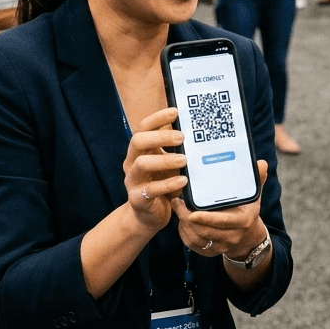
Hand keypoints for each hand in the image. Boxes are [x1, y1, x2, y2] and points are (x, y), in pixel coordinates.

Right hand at [124, 108, 188, 234]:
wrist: (149, 217)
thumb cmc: (161, 186)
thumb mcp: (168, 165)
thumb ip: (175, 151)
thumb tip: (198, 132)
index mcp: (139, 151)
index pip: (143, 128)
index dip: (158, 118)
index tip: (176, 112)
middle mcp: (131, 162)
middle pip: (138, 141)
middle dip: (160, 136)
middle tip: (182, 137)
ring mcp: (132, 181)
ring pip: (142, 163)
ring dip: (165, 159)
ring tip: (184, 159)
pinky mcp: (138, 199)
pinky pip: (151, 189)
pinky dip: (168, 184)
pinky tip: (183, 181)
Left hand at [173, 160, 268, 257]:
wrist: (247, 233)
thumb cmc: (246, 208)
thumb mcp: (253, 193)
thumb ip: (256, 178)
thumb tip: (262, 163)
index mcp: (243, 220)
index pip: (223, 221)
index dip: (206, 218)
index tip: (192, 213)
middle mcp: (233, 236)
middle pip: (206, 231)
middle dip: (188, 217)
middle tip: (177, 201)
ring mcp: (222, 246)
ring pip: (197, 238)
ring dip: (184, 224)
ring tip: (178, 207)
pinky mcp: (211, 252)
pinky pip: (193, 244)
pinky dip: (184, 233)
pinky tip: (181, 220)